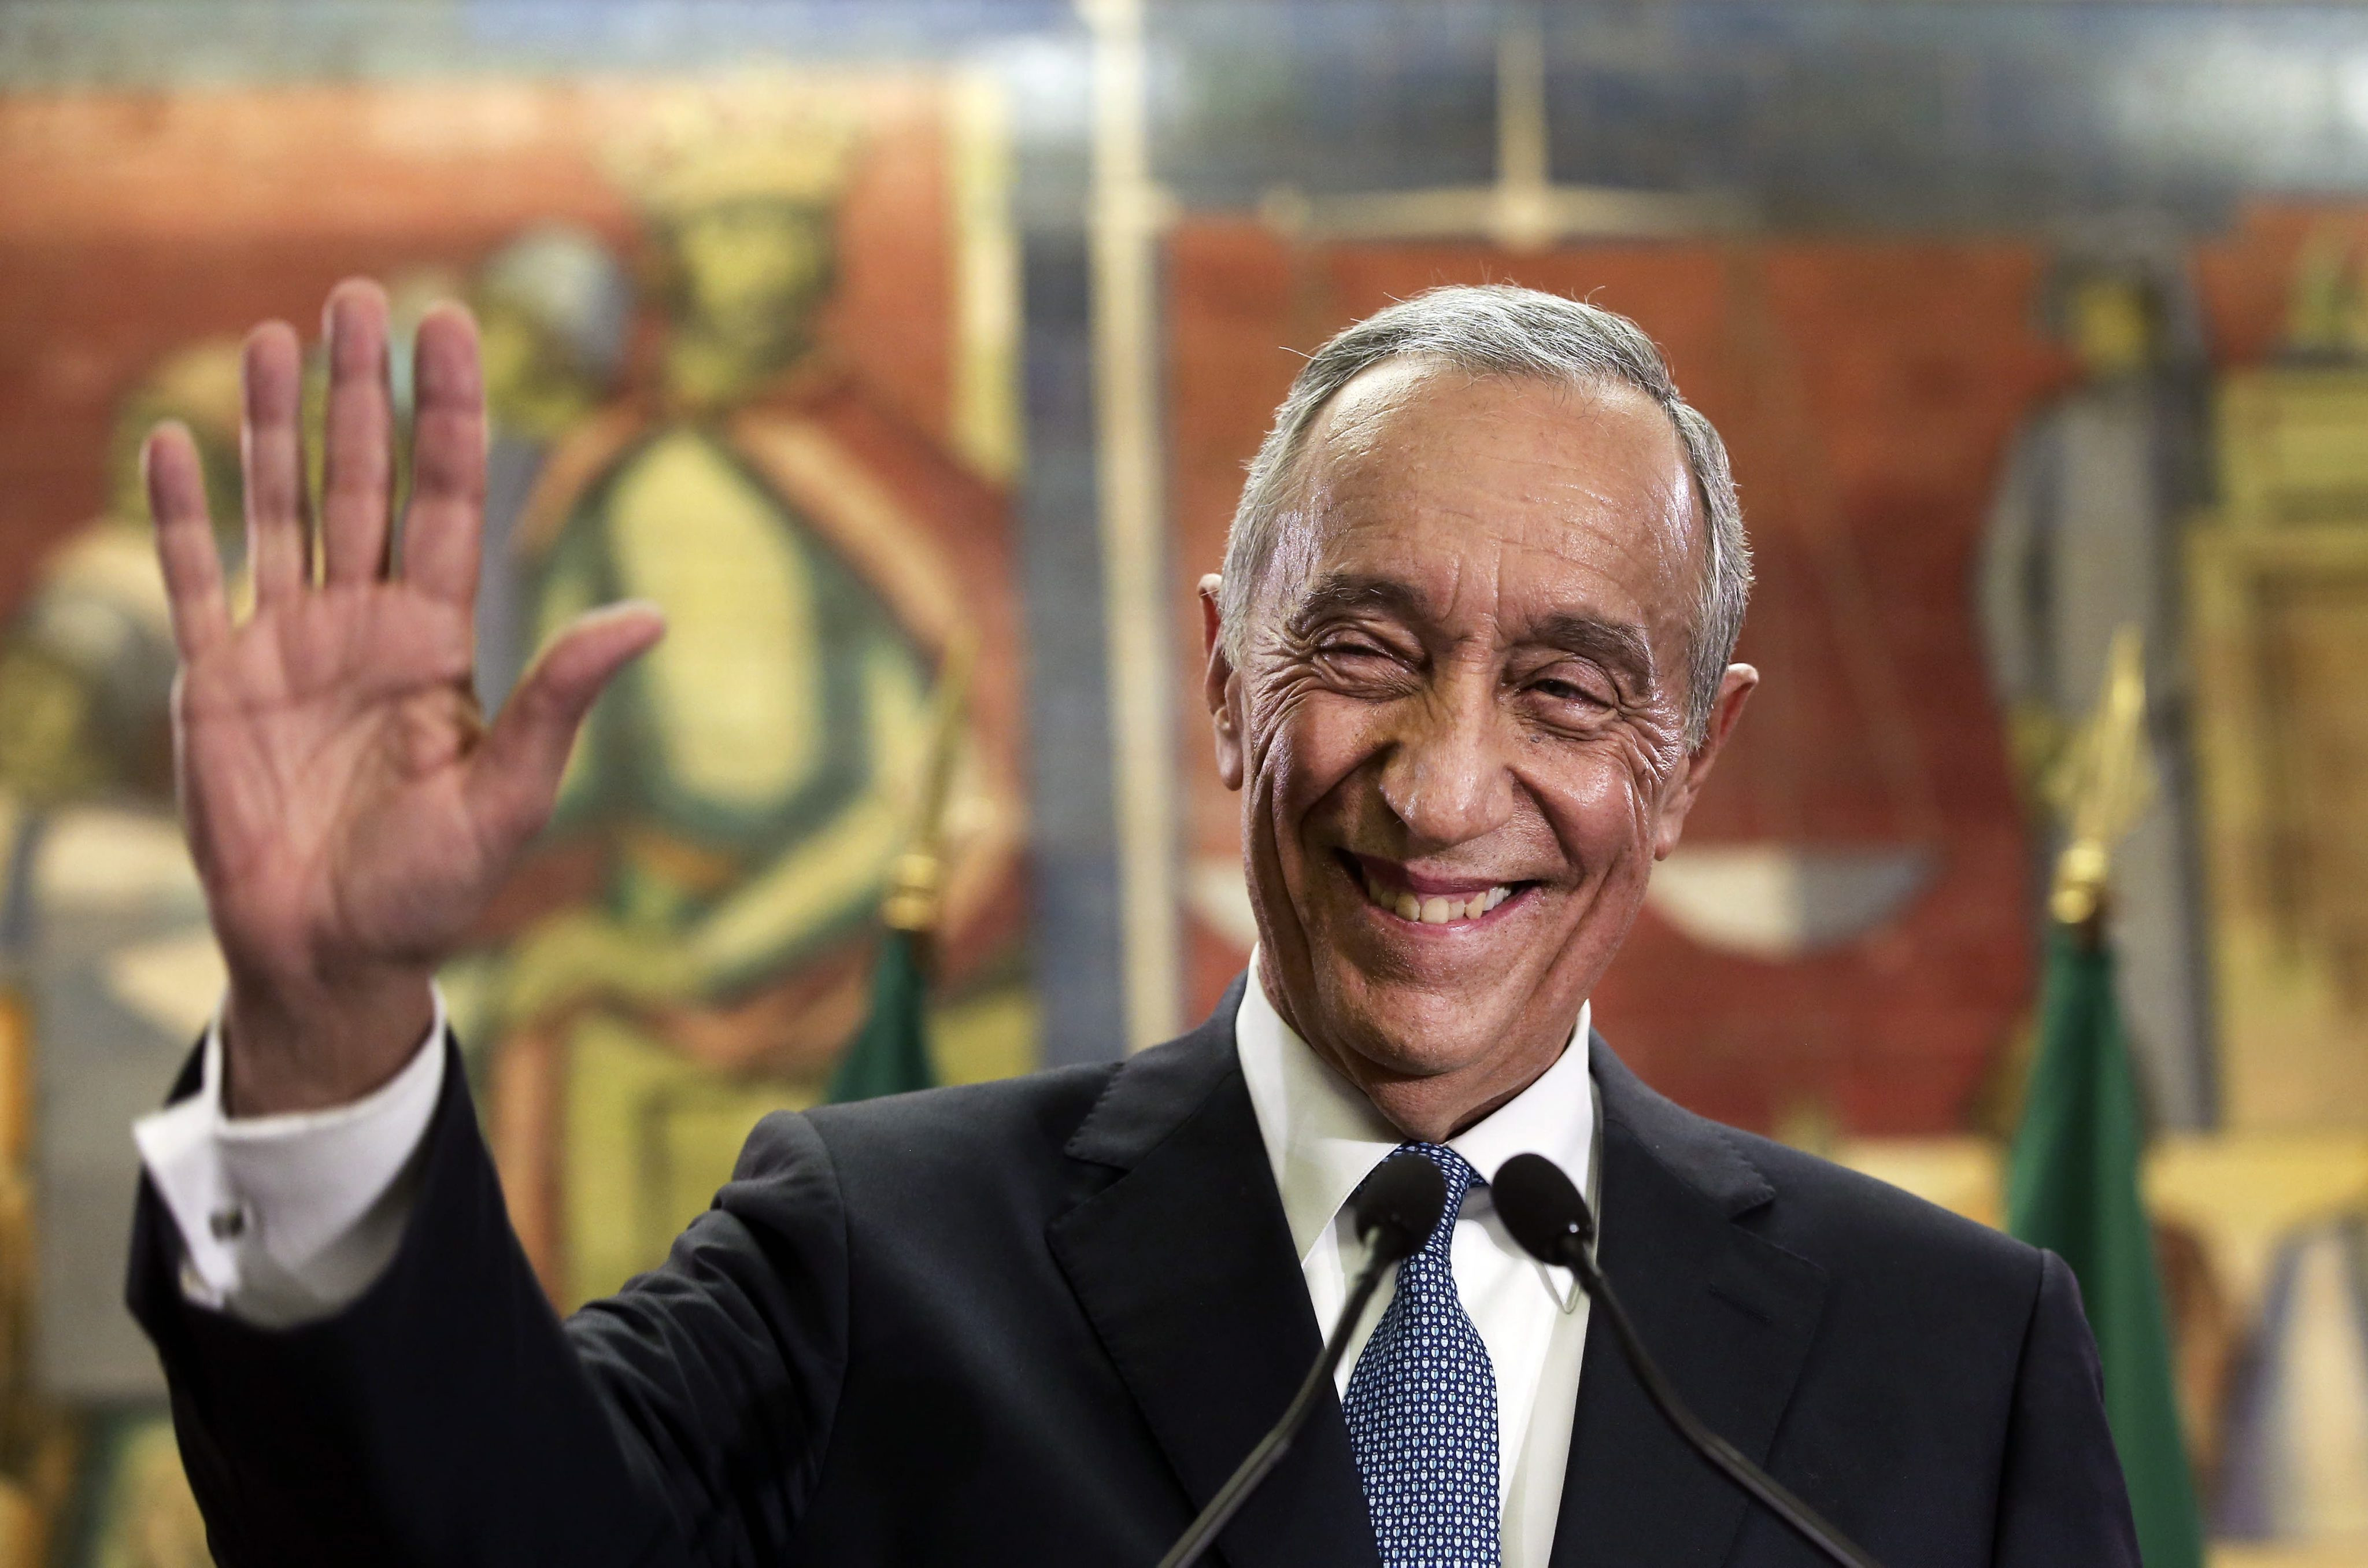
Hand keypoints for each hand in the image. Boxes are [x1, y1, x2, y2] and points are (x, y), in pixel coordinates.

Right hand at [144, 280, 663, 1113]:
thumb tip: (650, 617)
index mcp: (437, 638)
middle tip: (359, 294)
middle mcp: (362, 624)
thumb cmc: (432, 887)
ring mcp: (285, 647)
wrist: (333, 955)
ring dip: (271, 423)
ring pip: (278, 507)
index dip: (447, 412)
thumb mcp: (511, 793)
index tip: (449, 325)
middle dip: (359, 388)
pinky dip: (179, 516)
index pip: (445, 496)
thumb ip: (562, 698)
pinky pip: (194, 581)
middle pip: (362, 479)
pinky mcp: (213, 686)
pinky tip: (174, 442)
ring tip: (271, 334)